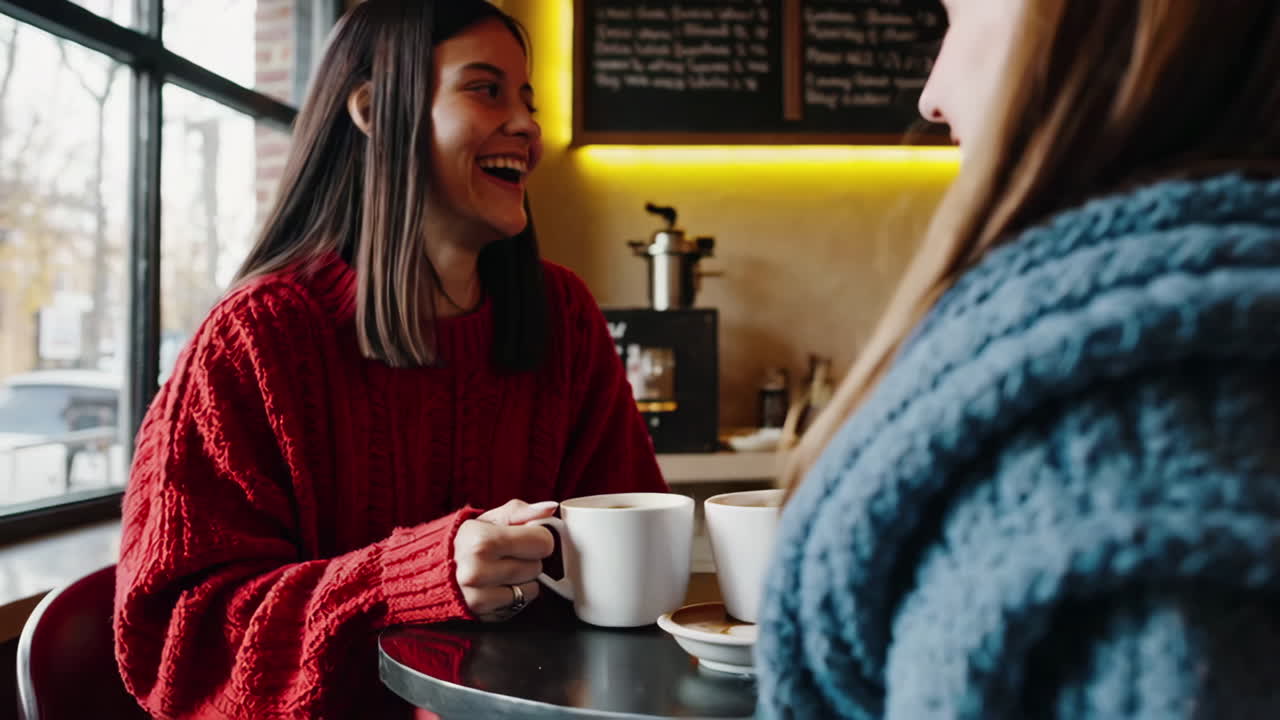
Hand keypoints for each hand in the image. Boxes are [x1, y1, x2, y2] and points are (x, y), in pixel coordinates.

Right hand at [454, 499, 557, 621]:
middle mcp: (477, 571)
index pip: (542, 542)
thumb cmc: (464, 542)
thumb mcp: (488, 519)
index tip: (526, 537)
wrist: (429, 571)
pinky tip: (496, 586)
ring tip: (500, 571)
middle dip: (528, 559)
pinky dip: (514, 596)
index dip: (538, 538)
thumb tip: (549, 508)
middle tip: (507, 555)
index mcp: (481, 541)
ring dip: (523, 580)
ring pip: (532, 589)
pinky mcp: (482, 615)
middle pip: (538, 566)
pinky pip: (520, 605)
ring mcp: (478, 597)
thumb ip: (521, 512)